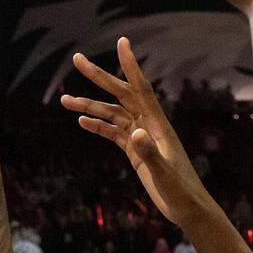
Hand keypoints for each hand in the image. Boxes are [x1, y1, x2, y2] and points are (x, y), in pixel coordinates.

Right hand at [61, 38, 212, 228]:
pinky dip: (98, 126)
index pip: (142, 89)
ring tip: (62, 98)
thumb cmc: (182, 192)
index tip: (122, 42)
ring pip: (112, 115)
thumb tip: (135, 134)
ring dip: (89, 105)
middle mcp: (149, 126)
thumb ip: (150, 154)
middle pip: (121, 95)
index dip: (131, 66)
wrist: (189, 210)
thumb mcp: (164, 175)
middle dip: (99, 77)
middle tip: (76, 59)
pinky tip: (81, 120)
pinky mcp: (137, 153)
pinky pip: (114, 134)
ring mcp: (142, 138)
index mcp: (159, 126)